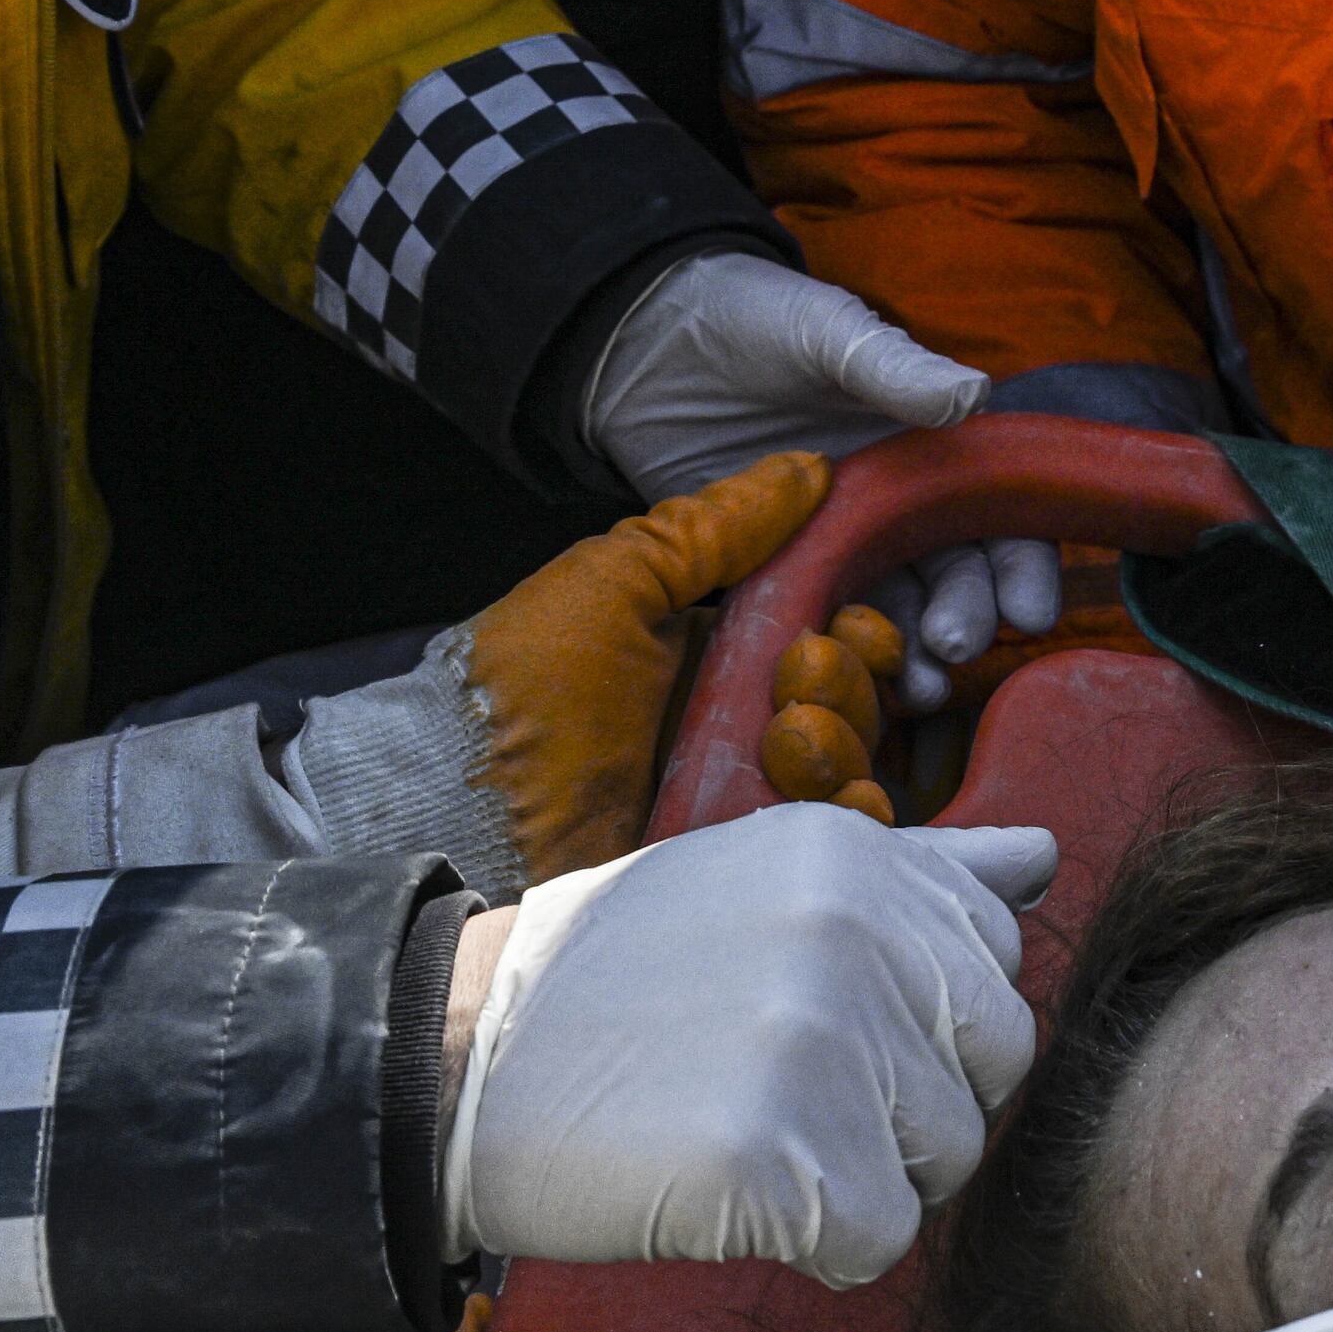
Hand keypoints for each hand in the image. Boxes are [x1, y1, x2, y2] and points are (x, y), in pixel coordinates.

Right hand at [439, 805, 1057, 1280]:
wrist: (454, 1062)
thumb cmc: (625, 984)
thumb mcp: (769, 882)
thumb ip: (920, 875)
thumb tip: (1043, 859)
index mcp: (857, 859)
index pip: (998, 965)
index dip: (922, 1023)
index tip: (816, 1026)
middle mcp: (851, 933)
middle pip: (994, 1067)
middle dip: (915, 1103)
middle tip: (789, 1094)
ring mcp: (815, 1042)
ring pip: (948, 1159)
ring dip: (866, 1176)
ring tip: (750, 1134)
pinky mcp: (776, 1157)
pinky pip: (881, 1240)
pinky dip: (819, 1244)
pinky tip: (731, 1193)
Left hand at [457, 455, 831, 877]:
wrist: (467, 802)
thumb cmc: (530, 683)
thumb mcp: (620, 578)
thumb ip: (718, 525)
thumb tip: (812, 467)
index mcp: (723, 655)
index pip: (837, 639)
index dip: (865, 633)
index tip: (851, 624)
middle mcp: (745, 727)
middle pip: (859, 705)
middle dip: (850, 685)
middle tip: (795, 682)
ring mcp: (746, 800)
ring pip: (854, 771)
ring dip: (846, 744)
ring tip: (786, 740)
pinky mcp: (740, 864)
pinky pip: (828, 845)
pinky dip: (853, 820)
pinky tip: (842, 801)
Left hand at [581, 252, 1052, 710]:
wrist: (645, 345)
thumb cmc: (753, 319)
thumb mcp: (827, 334)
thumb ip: (895, 369)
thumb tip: (975, 395)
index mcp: (928, 445)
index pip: (997, 513)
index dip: (1021, 563)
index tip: (1028, 608)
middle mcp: (895, 503)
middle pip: (955, 575)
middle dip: (967, 616)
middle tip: (953, 646)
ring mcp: (838, 542)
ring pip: (896, 611)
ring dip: (914, 654)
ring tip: (916, 688)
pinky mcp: (779, 568)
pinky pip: (820, 620)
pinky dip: (842, 654)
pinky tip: (851, 684)